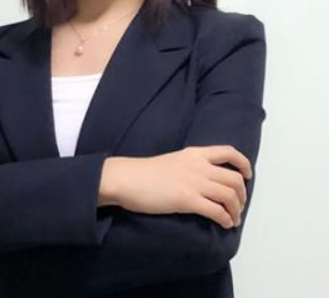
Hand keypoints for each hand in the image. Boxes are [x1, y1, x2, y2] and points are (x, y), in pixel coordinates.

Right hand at [115, 145, 251, 228]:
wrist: (128, 178)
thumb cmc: (146, 172)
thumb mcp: (174, 160)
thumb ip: (192, 165)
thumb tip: (206, 180)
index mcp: (195, 153)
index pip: (229, 152)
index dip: (244, 164)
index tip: (247, 175)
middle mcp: (198, 165)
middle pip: (234, 179)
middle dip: (242, 195)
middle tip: (238, 206)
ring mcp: (194, 182)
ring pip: (229, 196)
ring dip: (236, 210)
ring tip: (232, 218)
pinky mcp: (187, 199)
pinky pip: (216, 211)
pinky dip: (225, 219)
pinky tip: (224, 224)